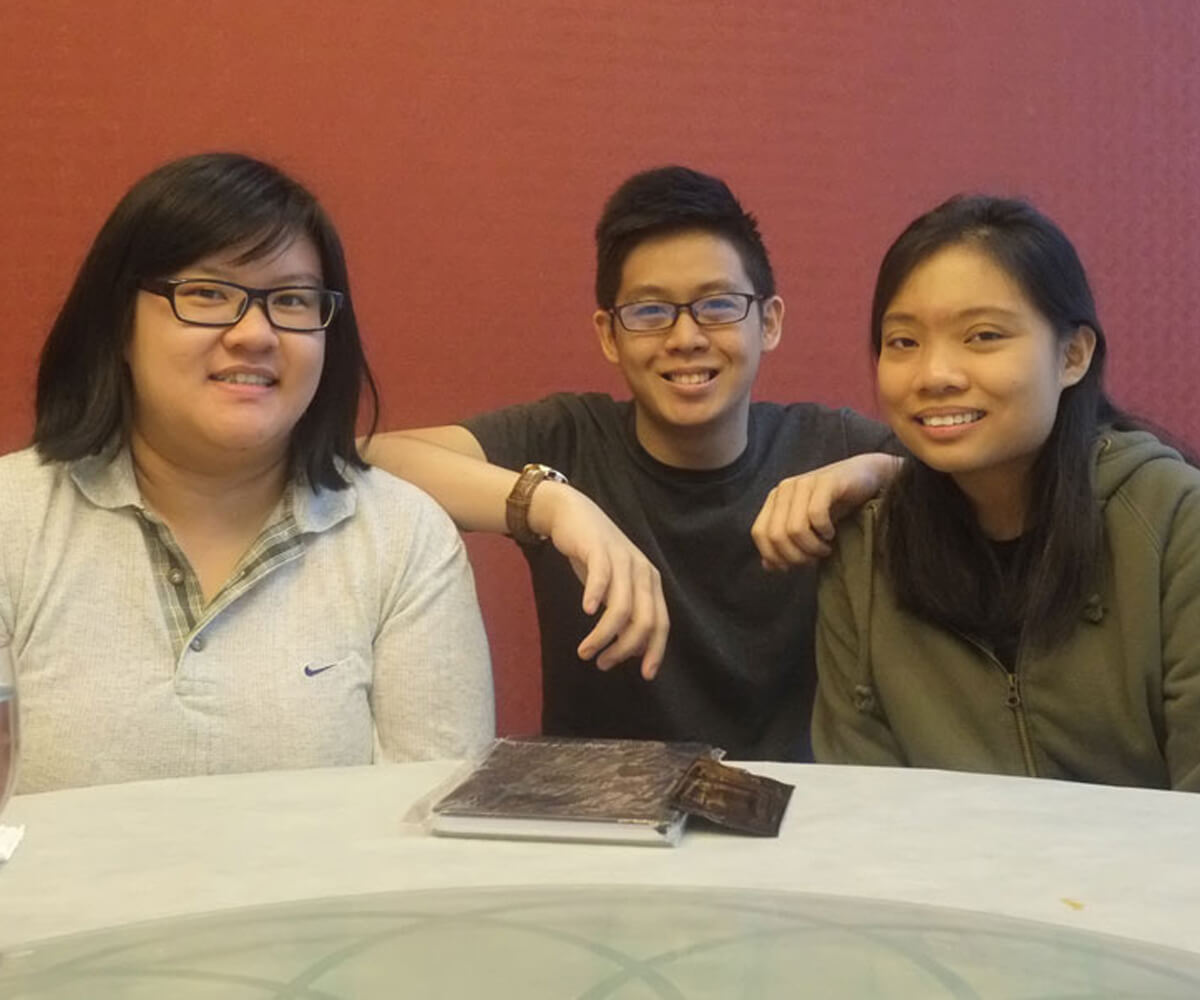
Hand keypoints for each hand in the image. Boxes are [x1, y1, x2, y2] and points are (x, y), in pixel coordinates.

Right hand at [530, 483, 668, 679]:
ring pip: (621, 606)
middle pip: (644, 620)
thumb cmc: (595, 557)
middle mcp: (642, 572)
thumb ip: (627, 613)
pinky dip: (596, 595)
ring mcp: (622, 559)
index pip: (661, 623)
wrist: (573, 515)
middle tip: (603, 663)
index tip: (645, 675)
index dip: (655, 651)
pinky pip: (602, 576)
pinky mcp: (599, 549)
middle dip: (625, 648)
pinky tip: (586, 610)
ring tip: (586, 651)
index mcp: (651, 583)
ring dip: (603, 634)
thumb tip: (634, 650)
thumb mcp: (616, 588)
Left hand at [751, 453, 900, 571]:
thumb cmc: (835, 504)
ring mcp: (804, 483)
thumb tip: (768, 566)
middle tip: (815, 558)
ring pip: (795, 529)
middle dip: (796, 556)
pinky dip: (824, 531)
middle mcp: (784, 489)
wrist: (866, 477)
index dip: (773, 555)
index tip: (793, 567)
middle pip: (776, 535)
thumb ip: (785, 544)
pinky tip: (831, 533)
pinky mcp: (825, 482)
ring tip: (825, 548)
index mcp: (774, 499)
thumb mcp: (807, 527)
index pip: (759, 533)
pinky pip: (816, 515)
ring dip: (812, 547)